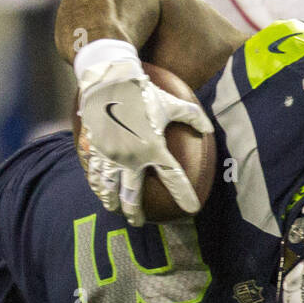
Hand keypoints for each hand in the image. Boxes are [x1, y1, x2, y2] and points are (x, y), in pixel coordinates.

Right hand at [77, 58, 213, 224]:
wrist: (110, 80)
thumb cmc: (143, 92)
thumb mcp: (172, 103)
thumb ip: (193, 116)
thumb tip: (208, 128)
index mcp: (154, 149)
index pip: (174, 178)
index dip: (184, 195)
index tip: (191, 209)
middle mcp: (132, 158)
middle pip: (132, 196)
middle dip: (135, 213)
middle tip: (138, 222)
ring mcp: (111, 156)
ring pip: (109, 189)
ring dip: (112, 202)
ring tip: (114, 209)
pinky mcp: (96, 149)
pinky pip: (94, 172)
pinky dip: (96, 184)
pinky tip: (98, 189)